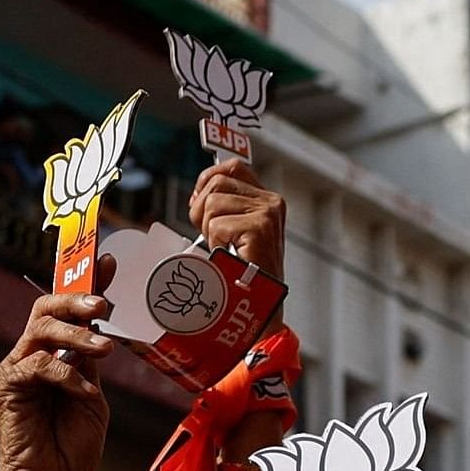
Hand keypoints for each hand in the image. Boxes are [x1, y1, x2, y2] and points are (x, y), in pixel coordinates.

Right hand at [0, 255, 113, 470]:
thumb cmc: (69, 452)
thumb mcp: (92, 399)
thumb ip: (90, 365)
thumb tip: (99, 333)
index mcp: (51, 356)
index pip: (66, 312)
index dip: (86, 285)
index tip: (111, 263)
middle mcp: (29, 357)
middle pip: (45, 307)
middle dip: (76, 298)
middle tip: (103, 306)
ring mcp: (14, 371)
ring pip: (40, 328)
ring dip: (75, 333)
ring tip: (105, 348)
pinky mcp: (5, 388)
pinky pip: (36, 365)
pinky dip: (66, 374)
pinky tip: (86, 391)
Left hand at [189, 160, 284, 294]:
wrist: (261, 303)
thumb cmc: (245, 272)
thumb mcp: (235, 232)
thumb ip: (224, 208)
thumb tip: (198, 193)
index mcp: (267, 200)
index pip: (234, 167)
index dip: (209, 177)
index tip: (198, 199)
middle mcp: (271, 202)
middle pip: (216, 184)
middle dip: (202, 210)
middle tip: (211, 236)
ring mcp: (267, 214)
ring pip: (213, 204)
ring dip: (209, 230)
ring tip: (223, 248)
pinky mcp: (260, 228)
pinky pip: (217, 225)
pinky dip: (215, 243)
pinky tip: (228, 255)